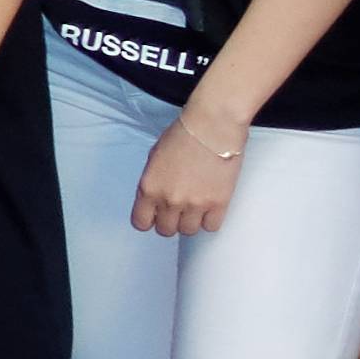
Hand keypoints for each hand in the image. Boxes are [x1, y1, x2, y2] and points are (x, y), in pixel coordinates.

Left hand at [134, 101, 248, 239]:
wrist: (212, 127)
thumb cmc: (182, 135)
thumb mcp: (154, 158)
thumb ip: (153, 181)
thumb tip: (155, 198)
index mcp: (149, 188)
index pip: (141, 223)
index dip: (148, 220)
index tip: (155, 215)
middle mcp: (169, 200)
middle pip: (166, 230)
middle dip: (170, 221)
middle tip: (177, 208)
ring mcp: (194, 204)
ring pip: (188, 231)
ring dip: (190, 221)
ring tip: (195, 206)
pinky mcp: (218, 203)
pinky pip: (211, 227)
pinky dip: (209, 219)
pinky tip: (210, 207)